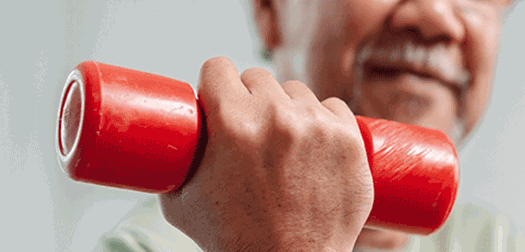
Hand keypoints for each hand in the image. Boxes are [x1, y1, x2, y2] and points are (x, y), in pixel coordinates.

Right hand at [160, 57, 373, 251]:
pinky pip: (334, 109)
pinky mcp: (349, 141)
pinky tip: (315, 144)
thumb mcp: (180, 199)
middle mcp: (277, 117)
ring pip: (298, 93)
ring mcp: (318, 128)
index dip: (215, 82)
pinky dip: (325, 122)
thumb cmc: (232, 240)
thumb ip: (178, 158)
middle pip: (259, 78)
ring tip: (284, 144)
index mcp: (232, 122)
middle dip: (251, 99)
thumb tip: (175, 135)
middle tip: (251, 129)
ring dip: (289, 109)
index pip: (219, 67)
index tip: (219, 96)